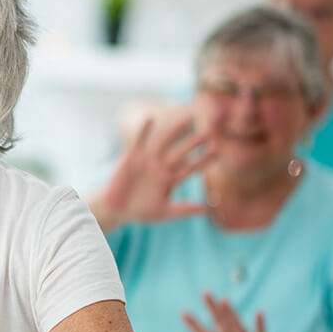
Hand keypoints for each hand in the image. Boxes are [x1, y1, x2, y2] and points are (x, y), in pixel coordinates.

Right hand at [98, 114, 214, 227]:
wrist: (116, 208)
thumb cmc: (139, 212)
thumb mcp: (163, 212)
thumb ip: (183, 209)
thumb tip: (206, 208)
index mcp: (171, 180)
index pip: (190, 168)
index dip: (203, 160)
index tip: (217, 151)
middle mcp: (162, 167)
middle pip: (181, 152)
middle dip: (194, 143)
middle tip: (209, 132)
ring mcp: (148, 161)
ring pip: (164, 143)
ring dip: (174, 132)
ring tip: (186, 120)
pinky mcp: (132, 157)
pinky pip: (140, 142)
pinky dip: (144, 131)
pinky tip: (150, 119)